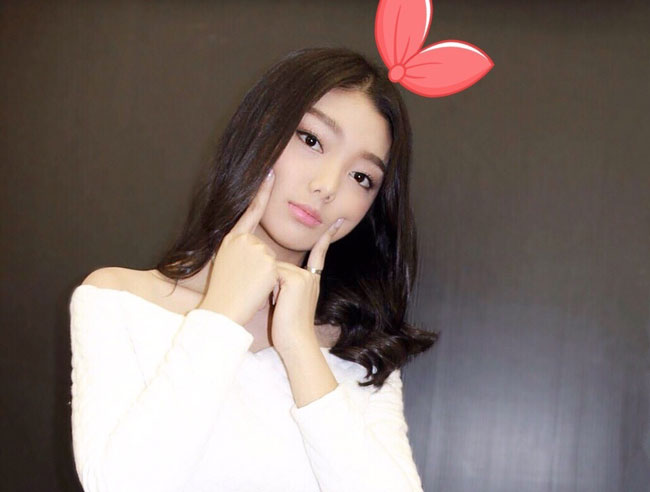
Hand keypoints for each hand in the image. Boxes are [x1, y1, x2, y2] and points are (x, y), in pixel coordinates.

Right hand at [198, 169, 278, 325]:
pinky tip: (258, 288)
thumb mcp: (228, 264)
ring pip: (273, 260)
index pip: (251, 211)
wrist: (223, 310)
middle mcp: (243, 240)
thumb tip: (259, 250)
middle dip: (262, 267)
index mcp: (232, 239)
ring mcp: (257, 249)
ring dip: (266, 276)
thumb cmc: (225, 292)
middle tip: (244, 282)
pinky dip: (272, 282)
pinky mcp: (269, 262)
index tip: (270, 171)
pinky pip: (278, 271)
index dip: (262, 191)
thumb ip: (243, 251)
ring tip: (248, 286)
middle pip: (265, 248)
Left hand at [269, 217, 343, 354]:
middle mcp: (311, 277)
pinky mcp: (295, 279)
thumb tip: (276, 276)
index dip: (327, 238)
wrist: (296, 342)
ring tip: (278, 307)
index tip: (338, 222)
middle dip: (273, 283)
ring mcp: (304, 277)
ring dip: (269, 287)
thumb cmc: (289, 329)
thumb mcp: (291, 303)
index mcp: (313, 281)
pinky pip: (273, 273)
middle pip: (282, 266)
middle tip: (278, 306)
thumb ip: (289, 286)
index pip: (319, 254)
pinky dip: (269, 287)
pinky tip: (275, 303)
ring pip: (275, 269)